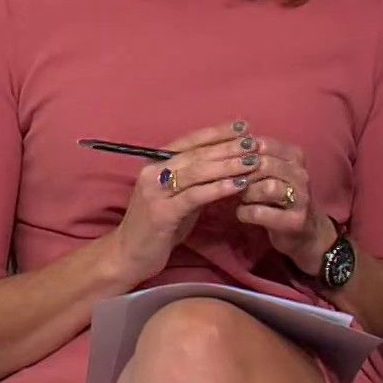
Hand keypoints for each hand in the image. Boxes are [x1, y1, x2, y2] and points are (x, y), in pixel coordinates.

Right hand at [107, 121, 261, 284]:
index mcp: (155, 163)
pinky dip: (218, 188)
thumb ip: (197, 182)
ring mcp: (155, 192)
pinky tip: (238, 185)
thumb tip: (229, 166)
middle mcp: (153, 172)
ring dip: (228, 165)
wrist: (128, 256)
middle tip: (254, 142)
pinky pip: (195, 196)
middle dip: (228, 146)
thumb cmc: (157, 228)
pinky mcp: (161, 213)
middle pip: (196, 154)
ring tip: (253, 161)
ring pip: (197, 172)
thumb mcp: (179, 199)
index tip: (243, 125)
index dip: (217, 132)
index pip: (190, 140)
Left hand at [228, 134, 334, 275]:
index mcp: (296, 157)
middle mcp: (301, 175)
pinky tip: (243, 213)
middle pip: (264, 164)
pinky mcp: (294, 221)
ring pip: (266, 187)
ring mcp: (301, 199)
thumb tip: (227, 147)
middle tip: (232, 182)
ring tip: (241, 198)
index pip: (264, 144)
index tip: (229, 162)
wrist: (307, 232)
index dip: (241, 153)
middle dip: (243, 174)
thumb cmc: (282, 198)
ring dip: (246, 193)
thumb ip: (257, 159)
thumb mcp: (275, 173)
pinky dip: (245, 212)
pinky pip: (260, 212)